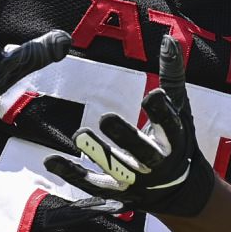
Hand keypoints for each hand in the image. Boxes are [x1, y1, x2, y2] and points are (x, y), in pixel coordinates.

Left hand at [44, 35, 214, 217]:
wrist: (180, 190)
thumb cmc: (176, 138)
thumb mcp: (180, 107)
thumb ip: (172, 74)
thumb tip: (168, 39)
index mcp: (174, 140)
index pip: (170, 125)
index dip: (161, 111)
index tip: (152, 95)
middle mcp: (157, 164)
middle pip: (142, 153)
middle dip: (125, 137)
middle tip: (106, 118)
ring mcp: (136, 181)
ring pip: (116, 170)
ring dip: (98, 154)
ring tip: (80, 134)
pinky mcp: (116, 192)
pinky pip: (92, 184)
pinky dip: (72, 174)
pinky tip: (50, 161)